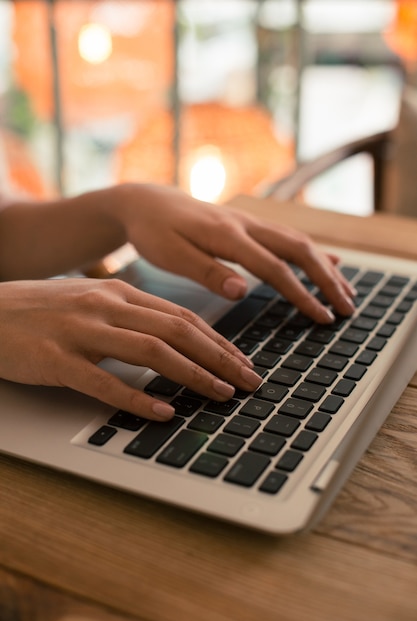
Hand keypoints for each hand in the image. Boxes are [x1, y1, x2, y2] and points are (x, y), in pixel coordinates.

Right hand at [0, 279, 261, 419]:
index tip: (243, 361)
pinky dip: (138, 399)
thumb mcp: (90, 303)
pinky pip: (104, 382)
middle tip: (249, 381)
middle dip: (220, 358)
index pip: (181, 316)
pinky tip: (163, 413)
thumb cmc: (40, 311)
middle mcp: (106, 307)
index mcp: (117, 294)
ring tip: (221, 395)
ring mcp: (81, 331)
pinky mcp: (57, 359)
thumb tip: (172, 340)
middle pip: (177, 331)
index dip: (218, 341)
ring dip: (193, 375)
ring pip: (151, 351)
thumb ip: (129, 317)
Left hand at [117, 184, 355, 323]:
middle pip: (299, 250)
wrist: (146, 201)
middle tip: (348, 308)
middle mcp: (246, 225)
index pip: (275, 268)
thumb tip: (242, 291)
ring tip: (347, 291)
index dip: (302, 294)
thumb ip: (206, 271)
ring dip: (326, 266)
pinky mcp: (248, 225)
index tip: (323, 317)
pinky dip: (313, 252)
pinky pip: (287, 237)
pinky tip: (330, 262)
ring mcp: (250, 222)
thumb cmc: (154, 231)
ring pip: (299, 241)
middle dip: (328, 280)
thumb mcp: (170, 255)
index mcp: (227, 236)